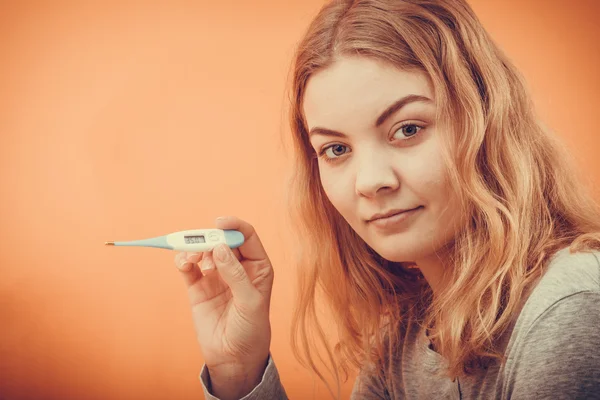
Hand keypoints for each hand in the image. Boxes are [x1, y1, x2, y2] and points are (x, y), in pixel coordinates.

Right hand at [174, 216, 273, 398]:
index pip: (246, 236)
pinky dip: (183, 260)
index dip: (233, 225)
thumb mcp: (250, 302)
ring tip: (192, 259)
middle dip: (209, 237)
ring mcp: (217, 275)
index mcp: (257, 266)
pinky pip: (188, 266)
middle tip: (199, 243)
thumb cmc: (251, 330)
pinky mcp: (198, 286)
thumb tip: (220, 247)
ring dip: (195, 249)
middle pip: (221, 240)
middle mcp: (237, 266)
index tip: (219, 222)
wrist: (233, 358)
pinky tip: (183, 263)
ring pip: (203, 250)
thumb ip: (236, 274)